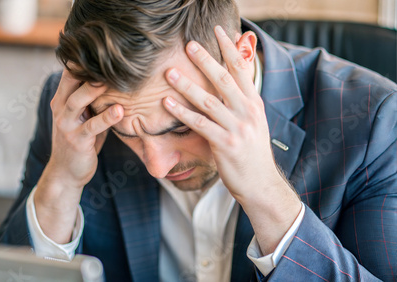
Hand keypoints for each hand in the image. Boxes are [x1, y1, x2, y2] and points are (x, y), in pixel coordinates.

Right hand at [34, 70, 123, 242]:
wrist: (67, 173)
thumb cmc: (81, 142)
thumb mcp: (85, 118)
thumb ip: (93, 101)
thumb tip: (116, 81)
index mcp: (62, 101)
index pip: (69, 75)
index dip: (82, 61)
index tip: (100, 48)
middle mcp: (61, 110)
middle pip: (70, 83)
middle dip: (85, 69)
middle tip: (104, 57)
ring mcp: (67, 125)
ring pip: (77, 102)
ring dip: (92, 90)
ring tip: (108, 80)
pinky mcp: (77, 141)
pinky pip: (92, 126)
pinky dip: (106, 118)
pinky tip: (120, 111)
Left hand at [163, 26, 300, 253]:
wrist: (260, 182)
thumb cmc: (251, 152)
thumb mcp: (252, 122)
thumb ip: (240, 101)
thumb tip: (228, 83)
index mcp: (254, 103)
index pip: (242, 69)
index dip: (230, 48)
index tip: (219, 31)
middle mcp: (247, 112)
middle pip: (224, 79)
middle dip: (206, 60)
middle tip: (189, 45)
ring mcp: (237, 128)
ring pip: (208, 100)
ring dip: (187, 85)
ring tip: (170, 72)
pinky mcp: (225, 144)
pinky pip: (200, 124)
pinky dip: (182, 112)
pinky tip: (168, 103)